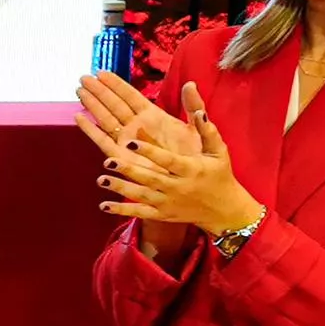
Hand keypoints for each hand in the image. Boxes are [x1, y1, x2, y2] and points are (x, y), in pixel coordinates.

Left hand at [94, 76, 259, 237]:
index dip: (150, 151)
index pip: (168, 160)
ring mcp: (168, 203)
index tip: (132, 142)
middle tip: (108, 161)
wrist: (224, 209)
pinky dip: (122, 210)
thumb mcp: (218, 151)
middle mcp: (178, 187)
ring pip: (142, 195)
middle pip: (150, 178)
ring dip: (121, 188)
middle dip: (129, 170)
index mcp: (191, 169)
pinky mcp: (162, 214)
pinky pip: (140, 213)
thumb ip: (206, 130)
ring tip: (101, 179)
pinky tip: (103, 206)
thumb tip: (200, 111)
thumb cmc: (219, 174)